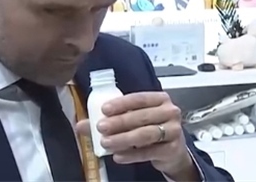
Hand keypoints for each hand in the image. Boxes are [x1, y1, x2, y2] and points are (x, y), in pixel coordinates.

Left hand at [76, 92, 196, 178]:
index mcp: (160, 100)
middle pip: (142, 116)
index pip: (140, 98)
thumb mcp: (132, 123)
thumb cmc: (151, 130)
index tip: (104, 109)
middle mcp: (170, 112)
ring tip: (106, 143)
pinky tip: (118, 156)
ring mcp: (174, 130)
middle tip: (101, 128)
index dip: (122, 103)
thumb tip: (81, 125)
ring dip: (124, 138)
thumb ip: (109, 121)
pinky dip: (132, 154)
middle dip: (119, 122)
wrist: (172, 151)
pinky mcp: (172, 148)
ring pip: (146, 134)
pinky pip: (150, 151)